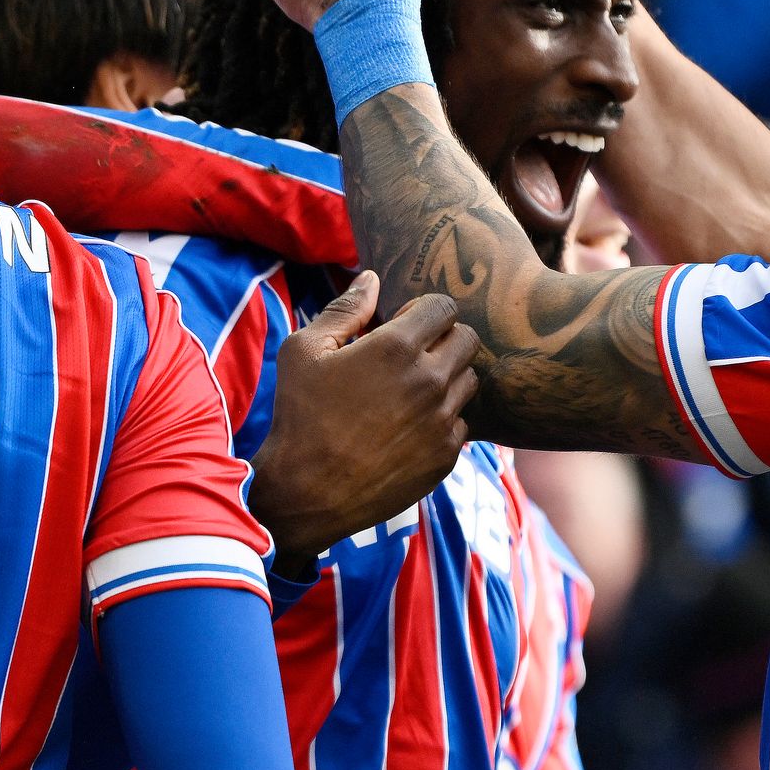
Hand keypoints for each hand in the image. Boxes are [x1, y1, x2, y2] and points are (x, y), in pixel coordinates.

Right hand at [246, 272, 478, 574]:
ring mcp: (442, 420)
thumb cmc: (299, 415)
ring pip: (469, 380)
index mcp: (397, 347)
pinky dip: (442, 418)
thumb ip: (343, 309)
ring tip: (411, 390)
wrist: (306, 492)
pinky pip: (461, 422)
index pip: (444, 306)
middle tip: (413, 354)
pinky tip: (409, 426)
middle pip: (467, 340)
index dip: (425, 310)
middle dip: (443, 338)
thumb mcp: (304, 351)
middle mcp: (430, 380)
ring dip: (447, 377)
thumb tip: (370, 277)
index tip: (404, 324)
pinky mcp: (446, 455)